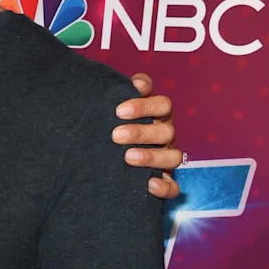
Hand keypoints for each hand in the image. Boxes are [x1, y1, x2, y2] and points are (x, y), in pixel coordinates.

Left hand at [112, 73, 181, 199]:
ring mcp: (165, 158)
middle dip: (141, 132)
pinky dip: (164, 187)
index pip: (161, 104)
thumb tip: (134, 82)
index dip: (145, 105)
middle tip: (116, 135)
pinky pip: (172, 187)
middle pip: (166, 130)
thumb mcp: (109, 108)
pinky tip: (149, 184)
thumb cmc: (106, 124)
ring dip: (151, 157)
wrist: (96, 158)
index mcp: (155, 115)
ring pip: (173, 157)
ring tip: (128, 157)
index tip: (119, 110)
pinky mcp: (163, 181)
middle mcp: (163, 135)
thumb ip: (118, 92)